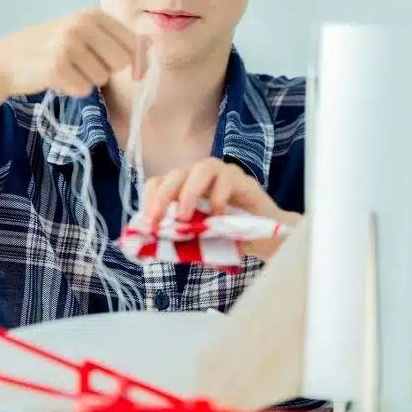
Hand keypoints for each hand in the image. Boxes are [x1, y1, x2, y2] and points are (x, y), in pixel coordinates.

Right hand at [0, 9, 148, 96]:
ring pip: (103, 78)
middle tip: (83, 65)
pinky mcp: (56, 67)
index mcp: (94, 14)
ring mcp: (68, 44)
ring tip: (67, 69)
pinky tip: (57, 78)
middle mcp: (82, 25)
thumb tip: (151, 47)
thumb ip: (116, 39)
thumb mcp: (83, 33)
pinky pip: (84, 89)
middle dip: (107, 70)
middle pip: (122, 62)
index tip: (132, 72)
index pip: (134, 43)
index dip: (137, 62)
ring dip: (87, 80)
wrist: (6, 59)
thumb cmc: (50, 47)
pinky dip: (73, 89)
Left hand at [141, 158, 300, 260]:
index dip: (149, 199)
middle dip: (163, 196)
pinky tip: (219, 217)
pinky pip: (226, 179)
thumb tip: (152, 243)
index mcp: (184, 187)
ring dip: (188, 193)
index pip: (158, 182)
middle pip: (176, 173)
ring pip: (201, 168)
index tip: (147, 223)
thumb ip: (179, 236)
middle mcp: (200, 176)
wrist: (264, 239)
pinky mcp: (242, 180)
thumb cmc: (228, 237)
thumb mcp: (198, 239)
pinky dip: (218, 198)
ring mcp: (223, 174)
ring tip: (184, 218)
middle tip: (157, 220)